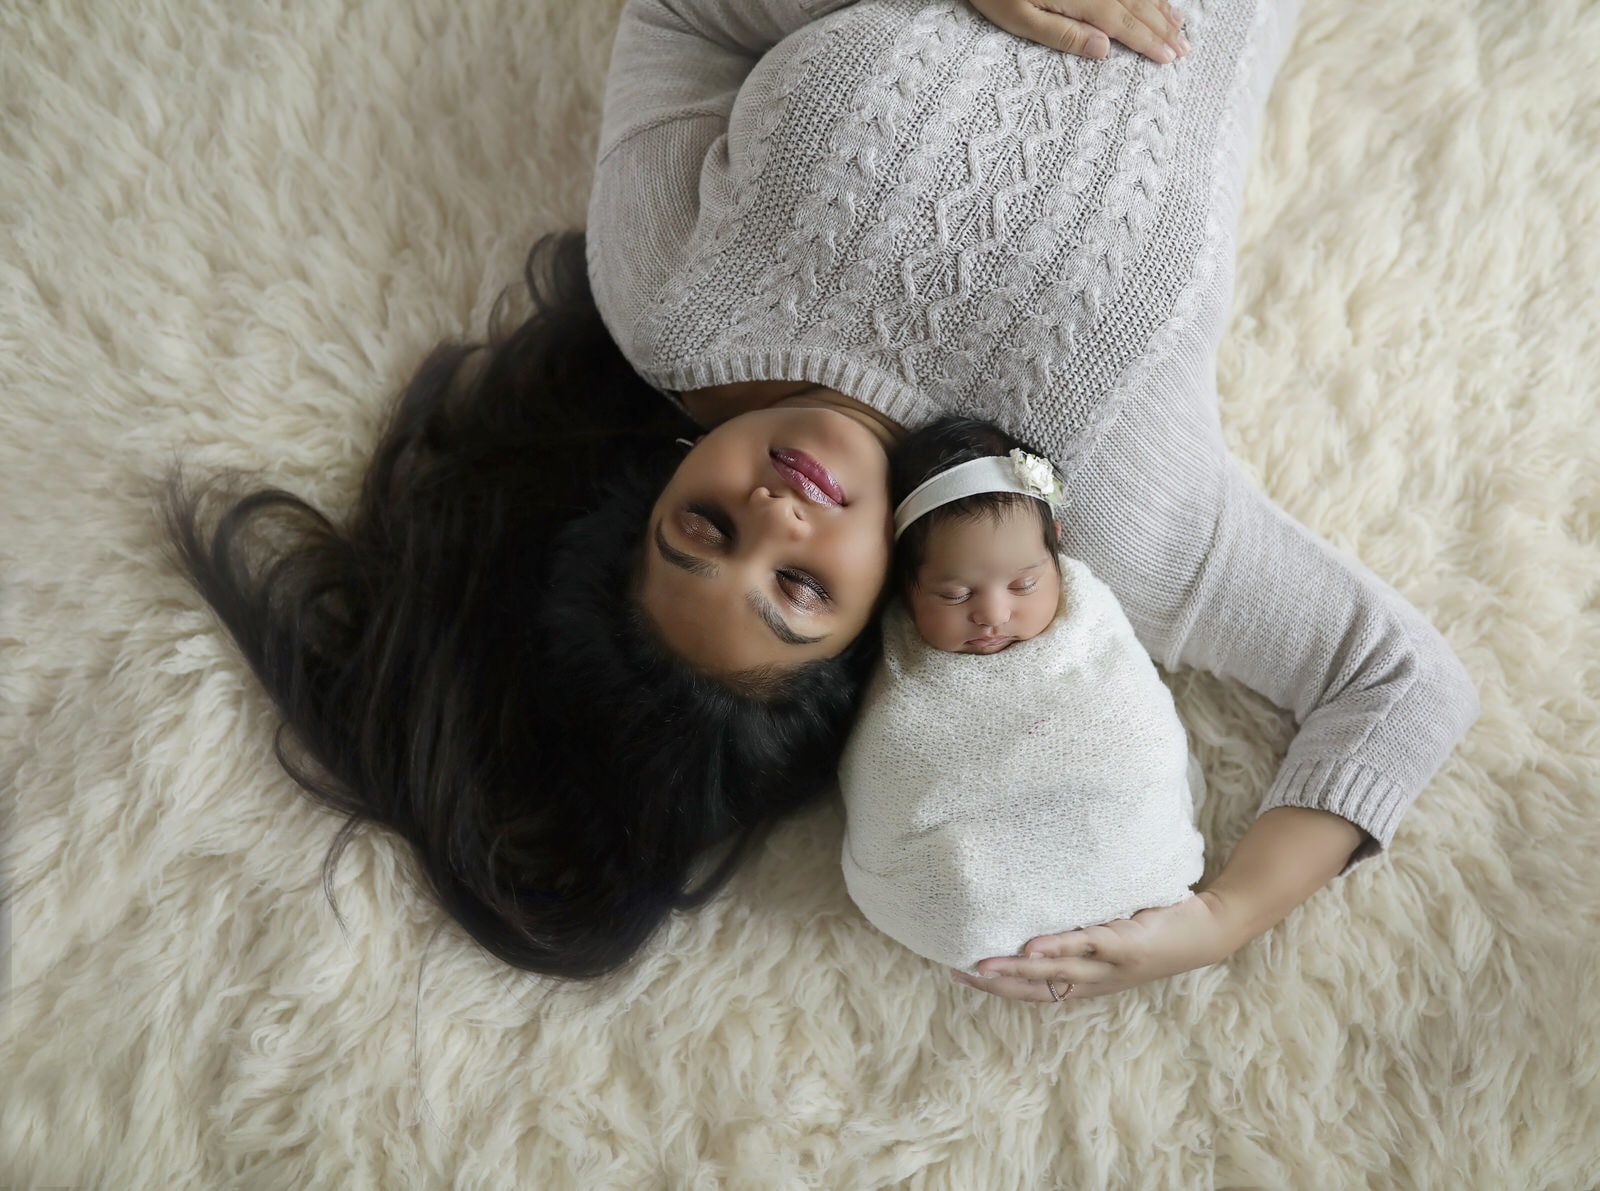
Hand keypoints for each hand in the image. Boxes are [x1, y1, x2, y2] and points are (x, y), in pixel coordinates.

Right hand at [951, 891, 1238, 1002]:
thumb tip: (1045, 913)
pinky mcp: (1127, 944)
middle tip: (960, 973)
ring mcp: (1111, 965)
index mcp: (1091, 981)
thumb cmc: (1158, 929)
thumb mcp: (1114, 937)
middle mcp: (1097, 981)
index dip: (1000, 986)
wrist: (1209, 931)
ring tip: (983, 964)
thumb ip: (1083, 933)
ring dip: (1018, 971)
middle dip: (998, 983)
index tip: (963, 973)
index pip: (1036, 991)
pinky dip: (1059, 948)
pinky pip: (1087, 946)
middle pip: (1038, 989)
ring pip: (1056, 974)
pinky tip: (1034, 946)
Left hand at [967, 0, 1189, 64]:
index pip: (1124, 25)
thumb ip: (1062, 35)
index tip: (1170, 58)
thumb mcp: (1019, 19)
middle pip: (1138, 6)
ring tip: (1179, 25)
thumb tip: (1104, 49)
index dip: (1149, 42)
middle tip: (1184, 48)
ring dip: (1160, 7)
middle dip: (1163, 28)